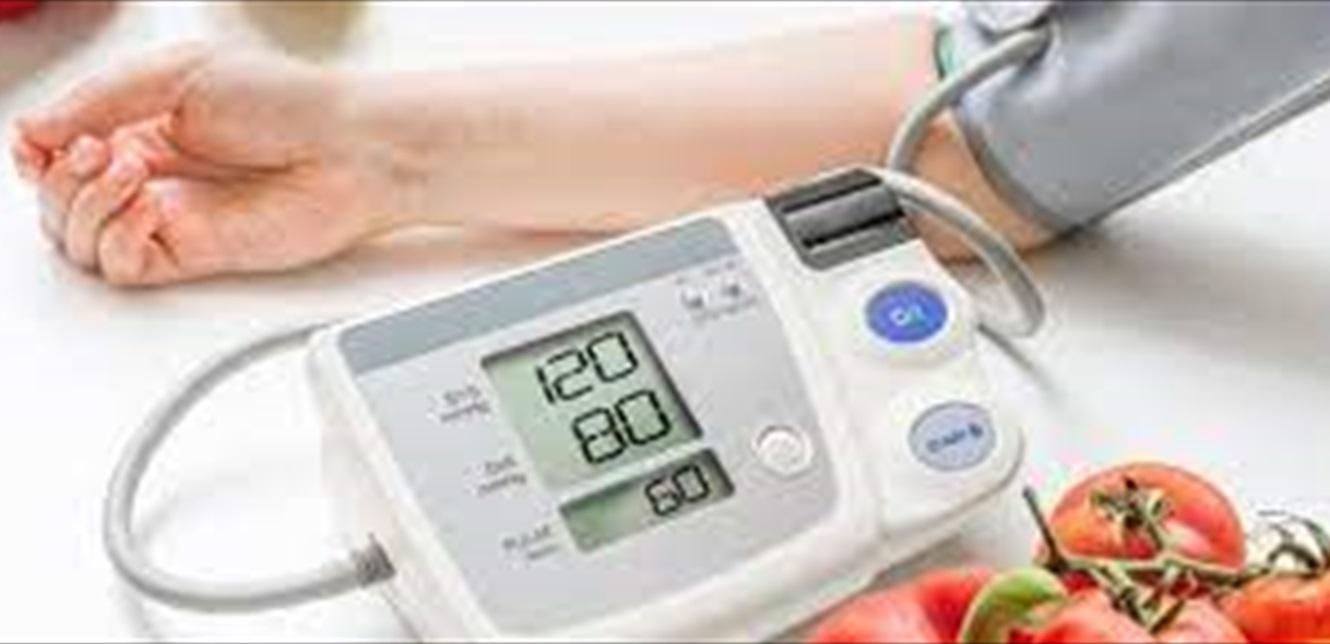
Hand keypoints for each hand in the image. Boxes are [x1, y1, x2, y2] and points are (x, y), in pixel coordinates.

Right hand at [11, 44, 405, 285]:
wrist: (351, 148)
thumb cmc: (290, 102)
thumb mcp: (178, 74)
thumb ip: (99, 101)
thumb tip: (32, 129)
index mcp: (145, 126)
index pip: (61, 154)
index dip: (39, 153)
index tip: (41, 142)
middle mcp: (154, 175)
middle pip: (60, 202)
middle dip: (60, 180)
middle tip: (100, 153)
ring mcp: (172, 217)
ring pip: (80, 239)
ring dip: (84, 206)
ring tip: (129, 173)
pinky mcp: (195, 253)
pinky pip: (124, 265)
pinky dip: (117, 239)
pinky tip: (146, 208)